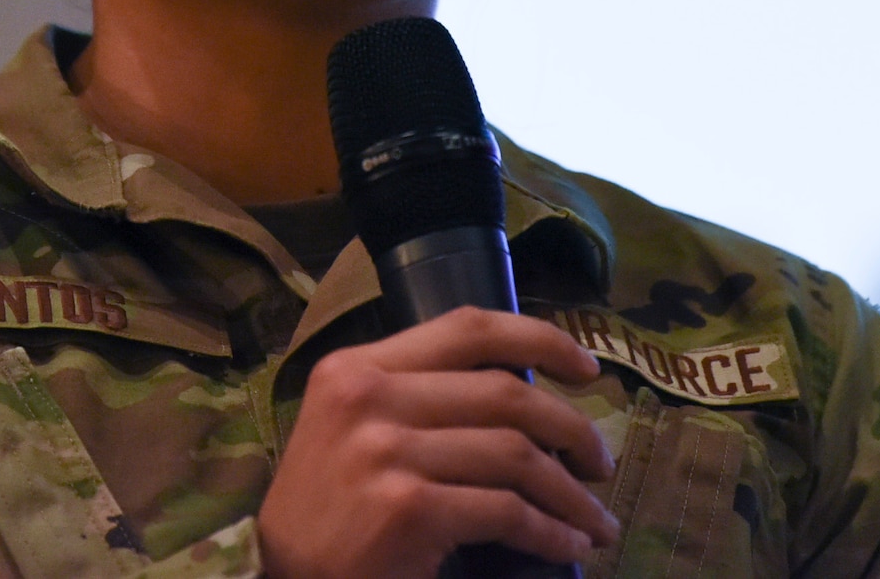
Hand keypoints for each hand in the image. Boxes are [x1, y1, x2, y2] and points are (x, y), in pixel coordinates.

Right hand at [257, 307, 619, 578]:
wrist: (279, 576)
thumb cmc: (328, 505)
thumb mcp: (354, 424)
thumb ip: (418, 393)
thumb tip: (522, 388)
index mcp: (359, 366)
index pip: (467, 327)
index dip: (540, 338)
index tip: (585, 366)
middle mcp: (370, 397)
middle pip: (505, 392)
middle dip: (571, 427)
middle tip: (600, 461)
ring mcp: (387, 452)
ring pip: (515, 454)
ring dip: (570, 492)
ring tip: (596, 517)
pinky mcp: (407, 510)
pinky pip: (506, 512)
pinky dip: (550, 531)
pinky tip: (568, 544)